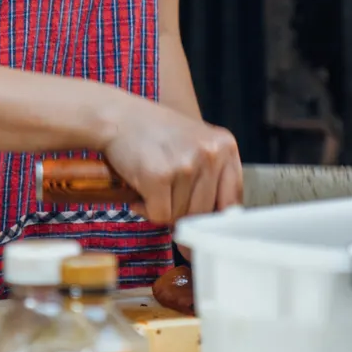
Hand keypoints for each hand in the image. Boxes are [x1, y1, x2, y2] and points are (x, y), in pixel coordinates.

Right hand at [104, 94, 241, 227]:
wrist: (118, 117)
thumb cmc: (156, 134)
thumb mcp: (195, 146)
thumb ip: (211, 178)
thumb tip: (213, 231)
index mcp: (225, 146)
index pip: (233, 200)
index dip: (216, 223)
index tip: (204, 234)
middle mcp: (210, 154)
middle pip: (204, 213)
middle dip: (182, 215)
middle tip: (165, 200)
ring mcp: (186, 164)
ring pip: (181, 216)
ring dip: (162, 210)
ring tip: (152, 187)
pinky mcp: (159, 176)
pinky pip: (159, 215)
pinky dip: (146, 210)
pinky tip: (140, 192)